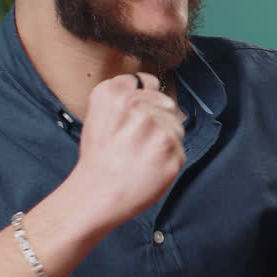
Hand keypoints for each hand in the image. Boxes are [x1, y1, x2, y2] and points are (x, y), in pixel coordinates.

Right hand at [71, 72, 185, 228]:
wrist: (97, 195)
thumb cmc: (98, 158)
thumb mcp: (97, 114)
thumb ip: (124, 94)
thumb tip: (153, 87)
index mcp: (113, 94)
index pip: (147, 81)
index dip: (144, 98)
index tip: (136, 115)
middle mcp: (137, 107)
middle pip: (166, 103)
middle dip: (157, 119)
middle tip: (136, 141)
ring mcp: (157, 129)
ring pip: (176, 126)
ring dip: (165, 140)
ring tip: (141, 155)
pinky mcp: (172, 153)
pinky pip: (180, 149)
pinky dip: (169, 159)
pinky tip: (149, 167)